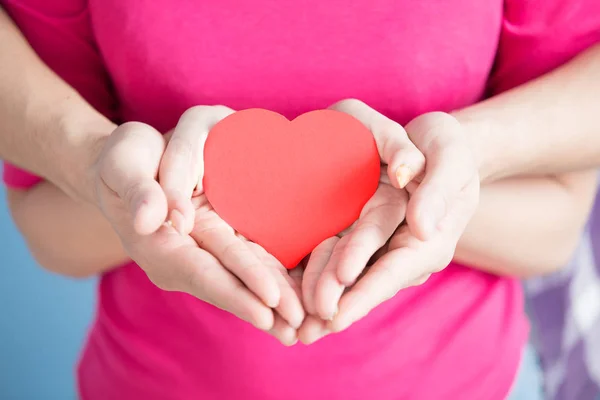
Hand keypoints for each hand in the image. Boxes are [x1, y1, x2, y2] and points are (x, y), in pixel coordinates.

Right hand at [90, 106, 303, 344]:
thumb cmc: (124, 160)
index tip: (267, 309)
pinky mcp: (214, 247)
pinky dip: (269, 283)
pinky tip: (296, 296)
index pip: (201, 272)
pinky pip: (244, 268)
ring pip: (239, 282)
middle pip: (227, 286)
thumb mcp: (123, 165)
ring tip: (304, 325)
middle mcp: (180, 259)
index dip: (234, 290)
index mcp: (157, 246)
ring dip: (271, 305)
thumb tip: (150, 221)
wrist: (129, 164)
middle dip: (262, 308)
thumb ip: (138, 192)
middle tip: (299, 331)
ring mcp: (199, 256)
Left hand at [299, 100, 479, 342]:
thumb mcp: (450, 159)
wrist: (438, 145)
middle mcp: (405, 252)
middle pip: (367, 283)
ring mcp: (385, 248)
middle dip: (336, 308)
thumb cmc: (448, 148)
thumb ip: (437, 191)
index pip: (394, 271)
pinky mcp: (369, 239)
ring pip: (351, 278)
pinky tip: (294, 293)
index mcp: (429, 241)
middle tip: (303, 334)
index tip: (335, 316)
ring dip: (323, 300)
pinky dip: (320, 276)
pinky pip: (342, 260)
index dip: (365, 293)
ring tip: (293, 326)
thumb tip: (421, 228)